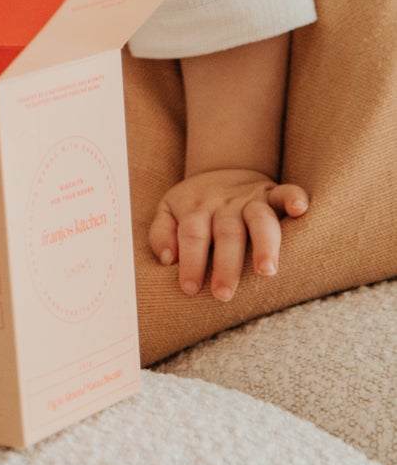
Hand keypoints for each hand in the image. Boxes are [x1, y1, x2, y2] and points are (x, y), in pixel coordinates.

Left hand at [148, 169, 309, 302]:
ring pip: (260, 220)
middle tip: (223, 294)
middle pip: (226, 233)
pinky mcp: (273, 193)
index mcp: (196, 210)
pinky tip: (300, 209)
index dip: (190, 261)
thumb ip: (162, 233)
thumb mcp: (168, 210)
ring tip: (267, 270)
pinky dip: (295, 198)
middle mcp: (225, 206)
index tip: (189, 288)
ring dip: (264, 244)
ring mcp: (251, 199)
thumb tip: (167, 259)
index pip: (192, 235)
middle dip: (225, 265)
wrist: (222, 170)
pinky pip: (287, 192)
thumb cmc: (194, 205)